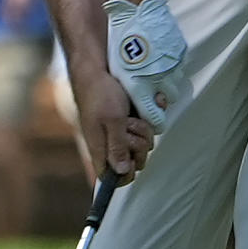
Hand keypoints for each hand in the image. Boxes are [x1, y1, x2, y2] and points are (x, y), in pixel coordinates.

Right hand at [72, 68, 154, 183]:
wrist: (99, 69)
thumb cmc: (100, 94)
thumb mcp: (111, 120)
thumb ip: (117, 146)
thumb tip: (122, 172)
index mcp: (101, 151)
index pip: (113, 179)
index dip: (125, 175)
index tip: (131, 158)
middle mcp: (112, 146)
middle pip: (136, 162)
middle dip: (139, 145)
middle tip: (129, 127)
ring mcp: (123, 134)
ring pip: (145, 145)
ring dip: (143, 129)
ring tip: (130, 115)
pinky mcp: (132, 123)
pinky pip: (148, 128)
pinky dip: (148, 118)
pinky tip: (139, 108)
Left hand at [103, 0, 190, 132]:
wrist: (137, 11)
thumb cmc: (121, 39)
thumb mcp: (117, 68)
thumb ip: (128, 88)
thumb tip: (133, 102)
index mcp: (139, 87)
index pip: (154, 119)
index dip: (154, 121)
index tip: (152, 118)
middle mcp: (158, 81)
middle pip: (168, 102)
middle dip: (161, 99)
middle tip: (151, 89)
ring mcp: (172, 67)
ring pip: (175, 86)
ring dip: (167, 83)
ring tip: (155, 71)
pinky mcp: (179, 54)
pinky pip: (178, 68)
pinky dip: (171, 66)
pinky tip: (160, 57)